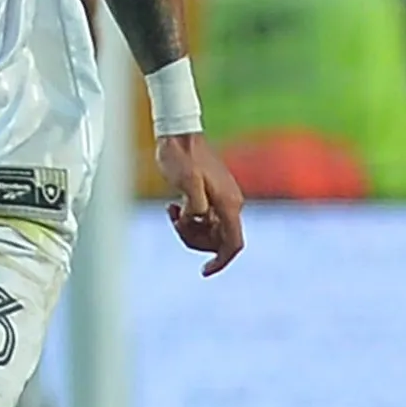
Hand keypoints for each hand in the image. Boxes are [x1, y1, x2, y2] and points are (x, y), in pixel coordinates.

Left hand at [156, 132, 245, 275]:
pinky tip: (172, 206)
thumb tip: (198, 220)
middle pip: (219, 240)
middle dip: (195, 239)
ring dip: (189, 228)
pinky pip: (203, 219)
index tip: (203, 272)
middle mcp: (230, 203)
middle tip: (175, 222)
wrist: (178, 135)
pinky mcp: (211, 195)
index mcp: (228, 204)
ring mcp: (221, 200)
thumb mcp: (186, 183)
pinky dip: (188, 219)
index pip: (233, 244)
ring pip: (209, 231)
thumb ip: (195, 207)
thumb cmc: (180, 157)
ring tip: (171, 210)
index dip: (221, 261)